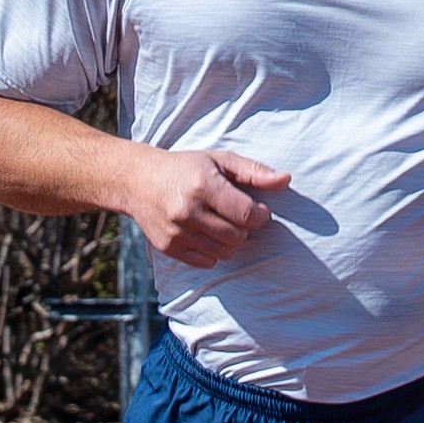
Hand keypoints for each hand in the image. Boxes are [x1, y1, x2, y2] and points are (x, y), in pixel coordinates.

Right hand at [126, 148, 288, 266]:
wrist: (138, 181)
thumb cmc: (186, 168)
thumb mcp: (220, 160)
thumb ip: (254, 171)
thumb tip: (286, 180)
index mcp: (204, 186)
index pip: (248, 215)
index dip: (261, 215)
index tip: (257, 210)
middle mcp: (188, 211)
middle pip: (238, 237)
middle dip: (244, 228)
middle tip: (236, 215)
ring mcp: (176, 232)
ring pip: (225, 252)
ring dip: (230, 241)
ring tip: (221, 223)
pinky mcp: (168, 247)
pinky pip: (207, 262)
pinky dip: (213, 251)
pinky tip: (205, 232)